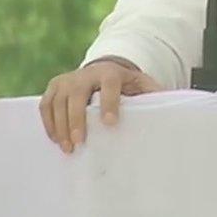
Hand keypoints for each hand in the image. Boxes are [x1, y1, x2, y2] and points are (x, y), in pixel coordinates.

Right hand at [38, 59, 161, 153]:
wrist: (102, 69)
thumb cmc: (125, 83)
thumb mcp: (142, 84)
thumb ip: (153, 94)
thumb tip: (171, 106)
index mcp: (110, 72)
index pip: (109, 84)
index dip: (109, 102)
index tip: (111, 123)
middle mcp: (86, 73)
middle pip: (77, 93)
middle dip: (77, 118)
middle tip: (80, 142)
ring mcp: (67, 79)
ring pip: (58, 101)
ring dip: (60, 125)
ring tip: (68, 148)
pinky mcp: (54, 87)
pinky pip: (46, 104)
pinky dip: (48, 122)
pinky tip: (55, 139)